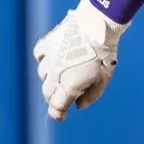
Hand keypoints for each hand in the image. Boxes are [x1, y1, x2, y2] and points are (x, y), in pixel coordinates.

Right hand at [34, 0, 127, 120]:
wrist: (97, 27)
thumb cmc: (103, 55)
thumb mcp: (103, 80)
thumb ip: (91, 96)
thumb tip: (77, 105)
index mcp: (67, 86)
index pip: (56, 106)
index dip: (58, 114)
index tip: (62, 116)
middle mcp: (54, 74)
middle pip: (48, 93)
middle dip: (55, 98)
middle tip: (65, 96)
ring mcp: (49, 59)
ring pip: (43, 75)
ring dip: (51, 79)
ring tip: (64, 74)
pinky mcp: (48, 44)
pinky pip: (40, 56)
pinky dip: (45, 60)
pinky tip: (54, 59)